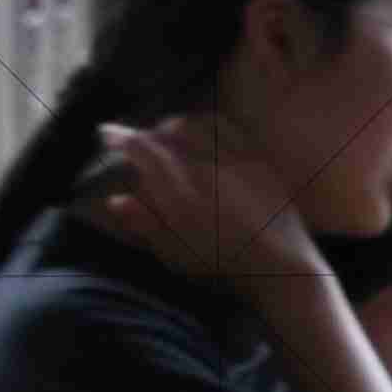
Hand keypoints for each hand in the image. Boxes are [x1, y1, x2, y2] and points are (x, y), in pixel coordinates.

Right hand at [74, 111, 322, 294]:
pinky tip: (204, 131)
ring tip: (168, 135)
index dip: (119, 137)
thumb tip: (116, 200)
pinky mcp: (258, 160)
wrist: (285, 269)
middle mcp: (204, 165)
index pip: (140, 148)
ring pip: (195, 124)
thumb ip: (146, 224)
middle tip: (139, 143)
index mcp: (178, 188)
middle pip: (165, 132)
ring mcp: (234, 159)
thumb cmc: (225, 268)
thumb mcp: (176, 255)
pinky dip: (208, 122)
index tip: (106, 133)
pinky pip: (228, 127)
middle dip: (147, 133)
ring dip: (175, 125)